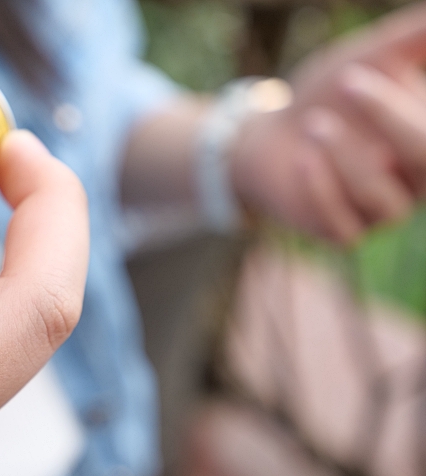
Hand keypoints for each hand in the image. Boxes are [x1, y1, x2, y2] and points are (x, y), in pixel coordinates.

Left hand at [231, 3, 425, 242]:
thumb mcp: (371, 57)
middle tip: (349, 81)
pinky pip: (344, 226)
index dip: (406, 105)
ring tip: (313, 123)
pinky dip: (322, 189)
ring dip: (343, 154)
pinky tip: (303, 158)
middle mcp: (418, 180)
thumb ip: (415, 36)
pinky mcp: (343, 232)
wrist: (270, 136)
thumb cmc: (329, 94)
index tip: (362, 72)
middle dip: (388, 116)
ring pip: (380, 195)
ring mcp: (382, 211)